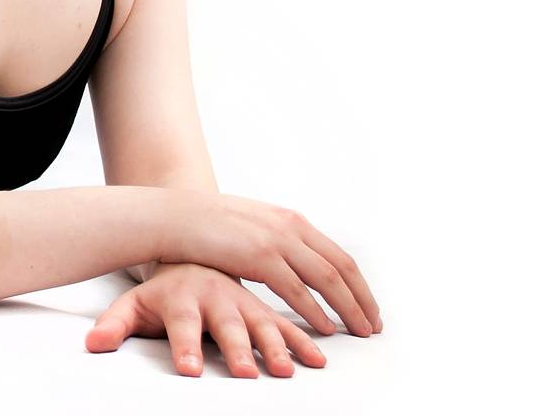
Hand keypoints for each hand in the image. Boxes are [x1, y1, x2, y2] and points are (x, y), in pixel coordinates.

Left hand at [86, 262, 327, 376]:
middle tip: (245, 376)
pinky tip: (317, 359)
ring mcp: (242, 302)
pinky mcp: (261, 308)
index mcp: (182, 299)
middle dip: (236, 351)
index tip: (189, 371)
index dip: (185, 347)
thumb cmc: (161, 293)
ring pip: (262, 323)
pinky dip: (303, 339)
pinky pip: (287, 323)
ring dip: (276, 346)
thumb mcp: (133, 305)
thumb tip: (92, 344)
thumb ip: (115, 324)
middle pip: (227, 327)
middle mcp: (216, 299)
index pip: (182, 325)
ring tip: (285, 371)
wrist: (188, 254)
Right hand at [161, 189, 382, 338]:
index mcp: (291, 220)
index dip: (359, 286)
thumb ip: (275, 243)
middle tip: (373, 326)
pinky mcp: (260, 256)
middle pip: (342, 268)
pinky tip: (326, 327)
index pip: (339, 256)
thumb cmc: (206, 226)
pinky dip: (317, 310)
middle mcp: (291, 227)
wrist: (174, 215)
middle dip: (362, 300)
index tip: (368, 308)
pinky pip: (298, 290)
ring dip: (348, 308)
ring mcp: (277, 240)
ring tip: (359, 332)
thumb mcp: (251, 226)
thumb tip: (291, 267)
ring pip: (327, 280)